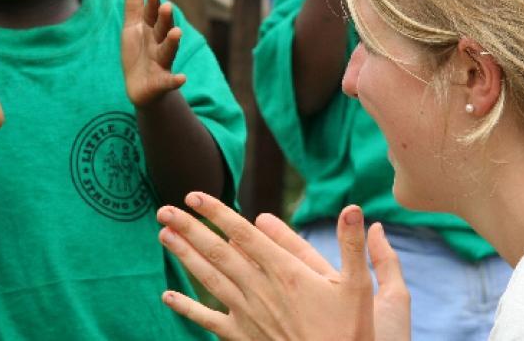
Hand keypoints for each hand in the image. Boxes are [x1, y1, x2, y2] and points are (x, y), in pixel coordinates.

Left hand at [121, 0, 186, 106]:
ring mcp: (162, 64)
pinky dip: (176, 80)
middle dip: (165, 20)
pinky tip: (182, 78)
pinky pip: (169, 82)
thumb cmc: (139, 54)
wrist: (142, 88)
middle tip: (166, 6)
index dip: (152, 5)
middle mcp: (159, 45)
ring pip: (168, 52)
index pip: (152, 16)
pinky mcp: (161, 84)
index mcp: (151, 32)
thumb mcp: (133, 28)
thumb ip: (135, 4)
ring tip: (177, 32)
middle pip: (162, 31)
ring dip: (172, 43)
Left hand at [157, 193, 410, 340]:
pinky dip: (188, 308)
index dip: (218, 214)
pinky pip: (210, 320)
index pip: (245, 234)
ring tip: (164, 236)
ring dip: (185, 256)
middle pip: (218, 253)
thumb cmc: (349, 330)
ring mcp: (249, 314)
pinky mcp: (244, 337)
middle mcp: (261, 290)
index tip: (195, 196)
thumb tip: (353, 208)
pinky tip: (168, 296)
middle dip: (190, 229)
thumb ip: (352, 245)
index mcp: (286, 272)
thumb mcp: (359, 286)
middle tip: (163, 210)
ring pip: (210, 279)